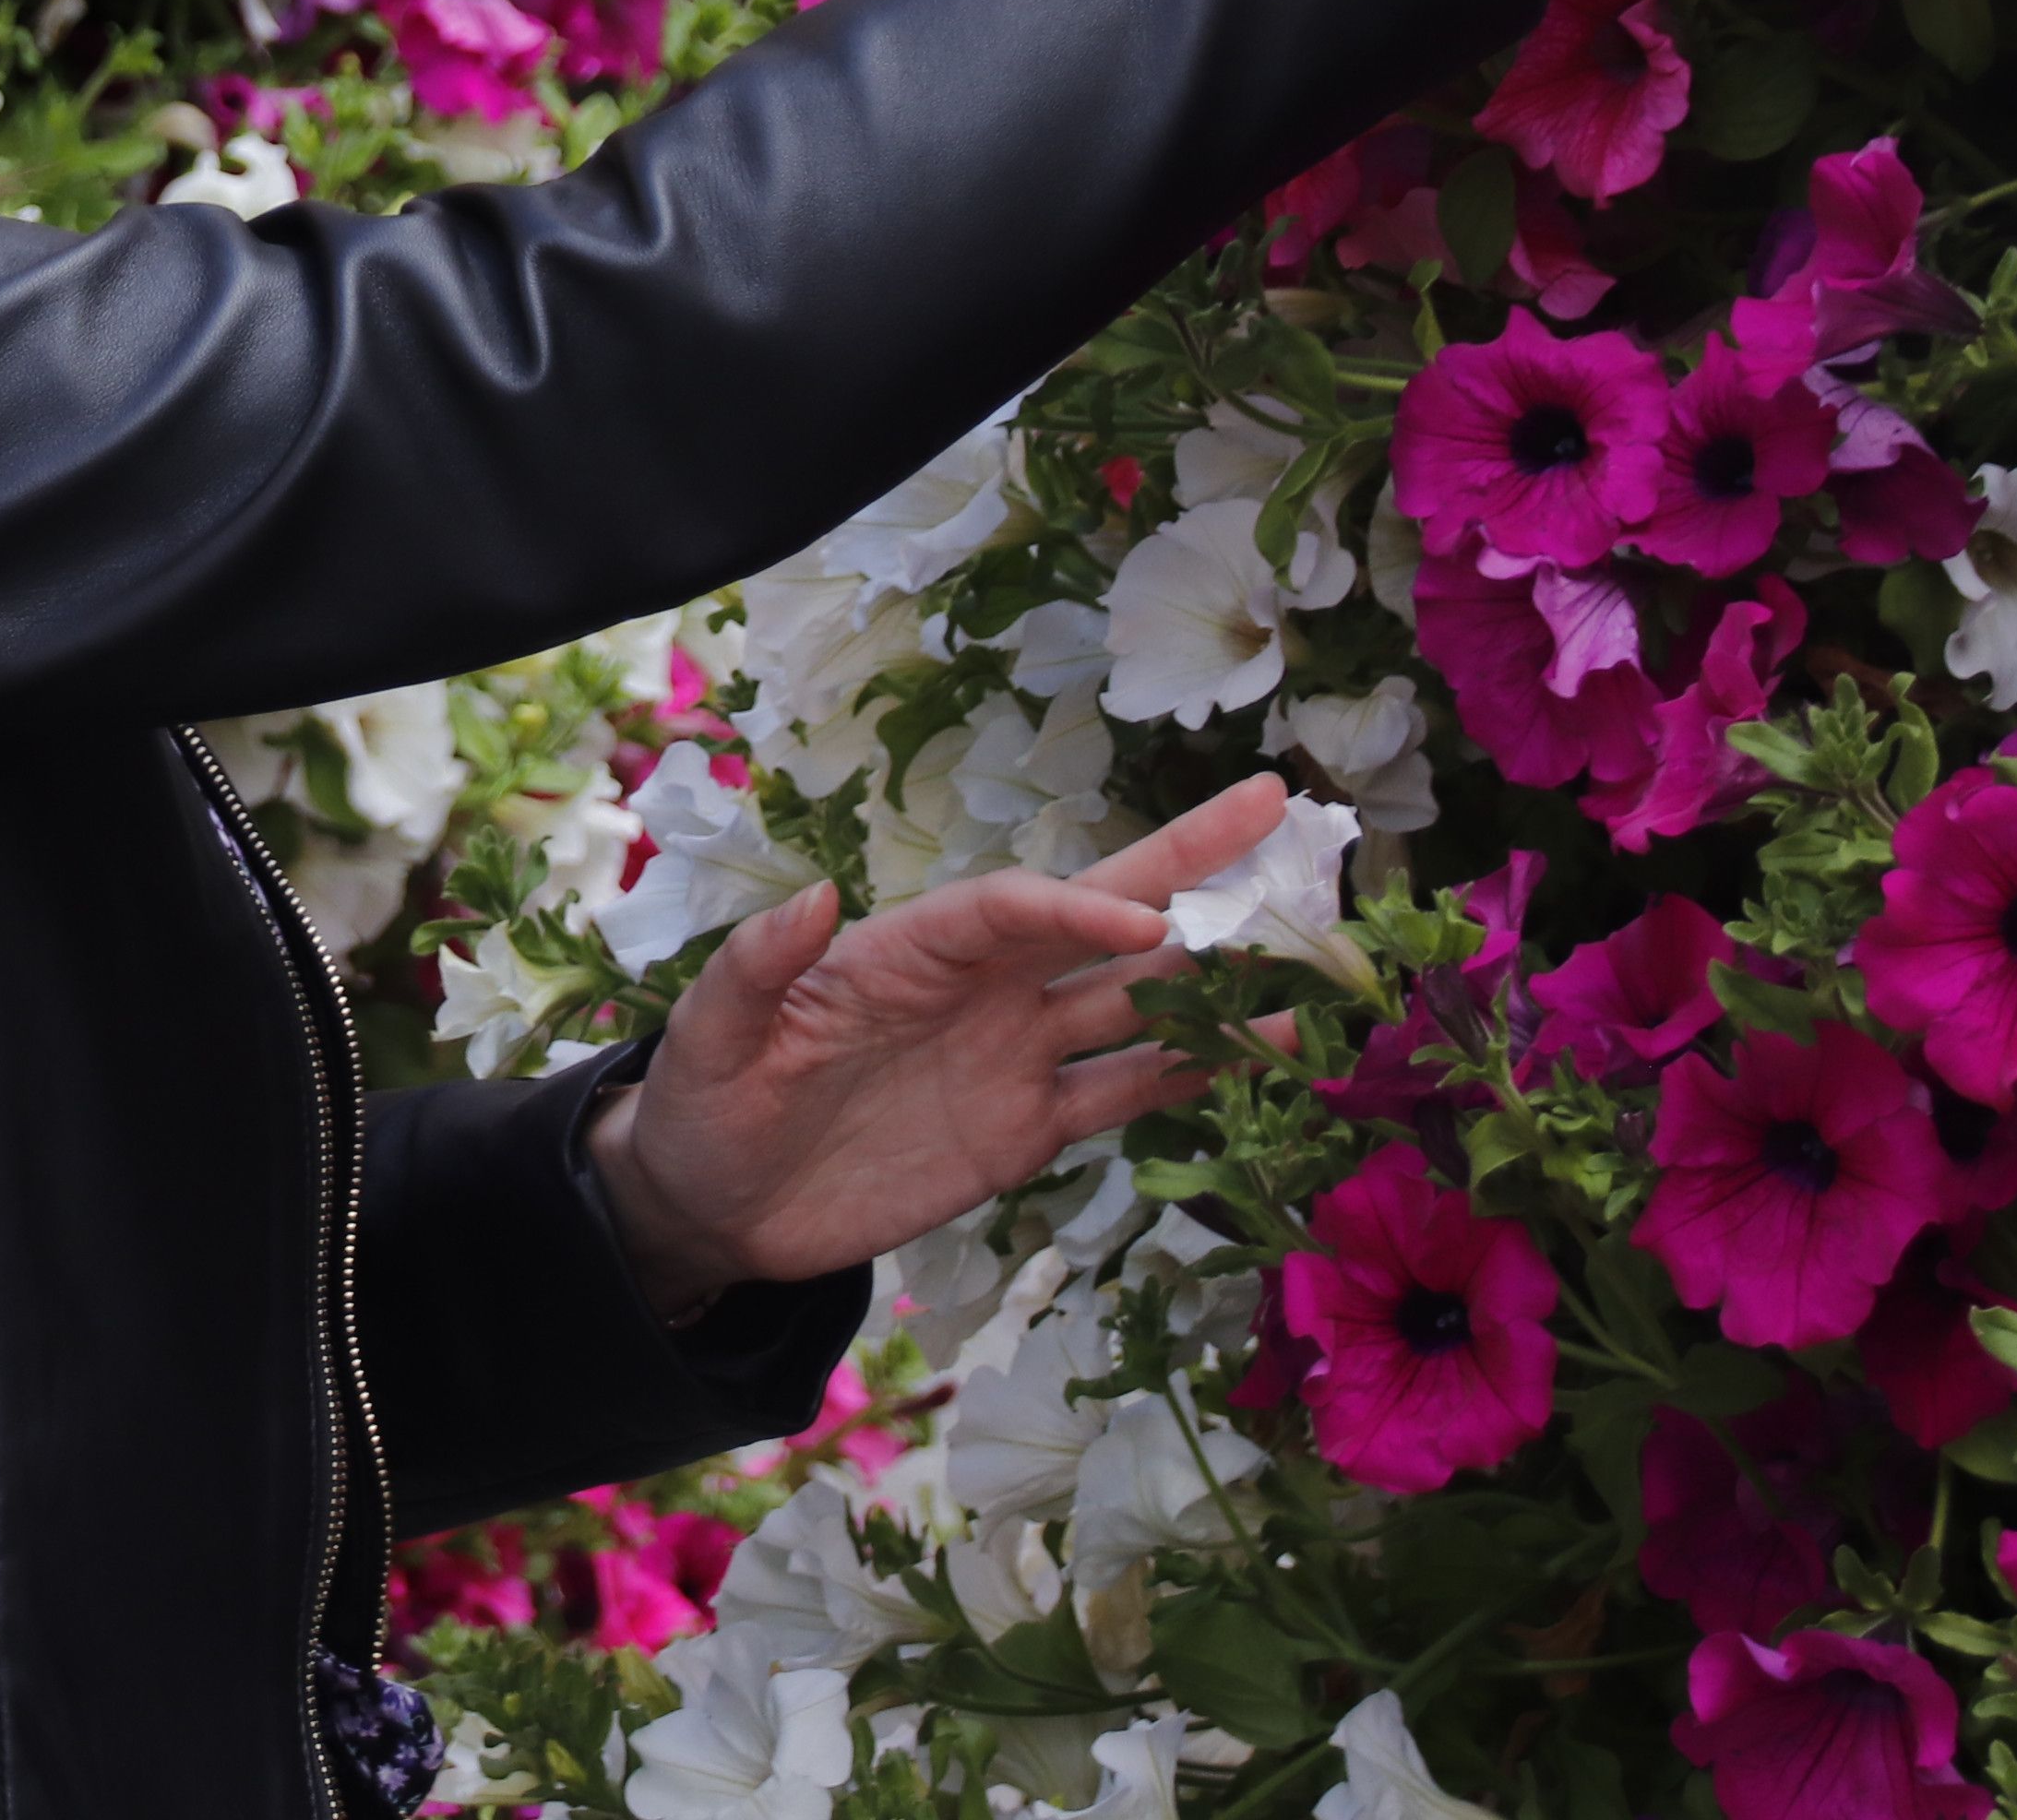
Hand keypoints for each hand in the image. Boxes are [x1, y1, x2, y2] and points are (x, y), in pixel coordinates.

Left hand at [577, 774, 1303, 1320]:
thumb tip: (817, 894)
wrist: (718, 1209)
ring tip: (1309, 943)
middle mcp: (979, 986)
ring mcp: (1013, 1054)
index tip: (1146, 918)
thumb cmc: (706, 1103)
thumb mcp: (711, 1033)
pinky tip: (1268, 1046)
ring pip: (1135, 1000)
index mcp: (910, 949)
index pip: (1013, 910)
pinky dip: (1198, 1071)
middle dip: (1188, 864)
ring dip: (1217, 972)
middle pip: (1099, 916)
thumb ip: (758, 966)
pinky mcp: (1027, 1128)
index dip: (1080, 907)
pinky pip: (1126, 1091)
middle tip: (1276, 807)